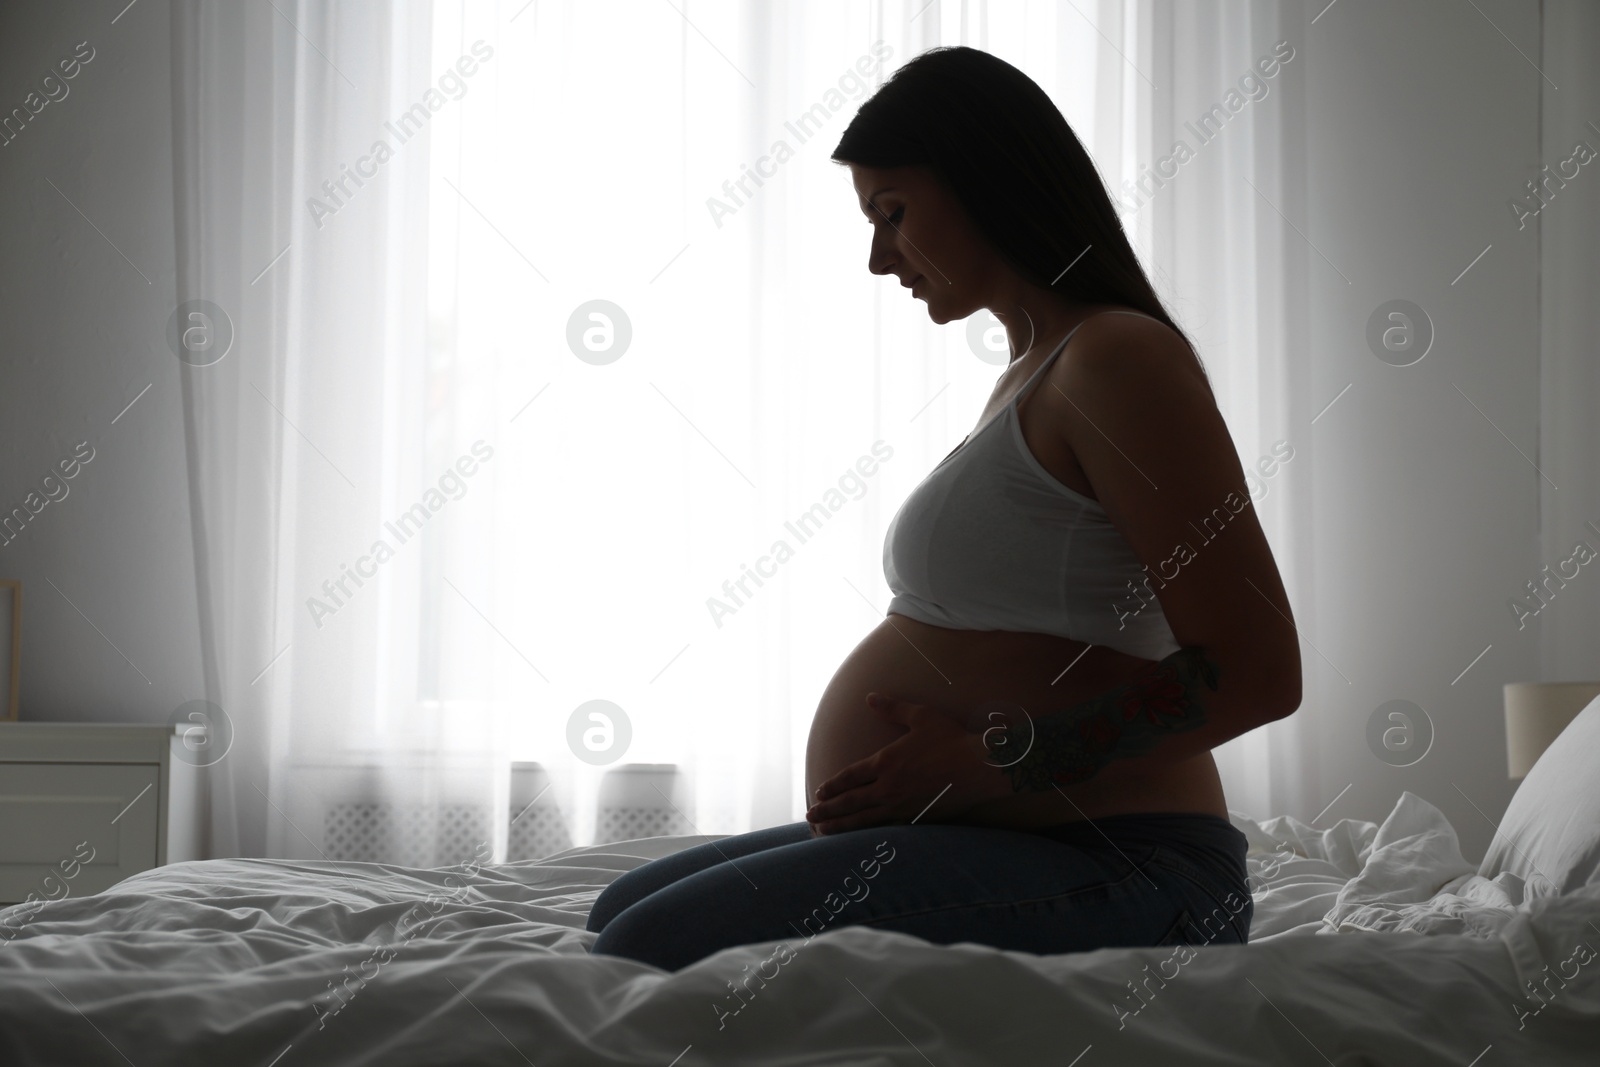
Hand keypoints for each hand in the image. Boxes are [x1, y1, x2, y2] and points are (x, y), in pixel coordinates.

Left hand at [805, 693, 1015, 834]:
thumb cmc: (951, 739)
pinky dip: (867, 834)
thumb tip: (871, 697)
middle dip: (827, 809)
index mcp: (885, 762)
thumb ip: (893, 708)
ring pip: (863, 819)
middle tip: (811, 815)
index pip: (850, 776)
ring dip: (841, 825)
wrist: (980, 768)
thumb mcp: (920, 717)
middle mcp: (888, 787)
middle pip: (850, 801)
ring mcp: (901, 806)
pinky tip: (859, 839)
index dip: (833, 785)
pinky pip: (885, 828)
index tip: (820, 791)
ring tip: (823, 831)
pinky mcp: (916, 818)